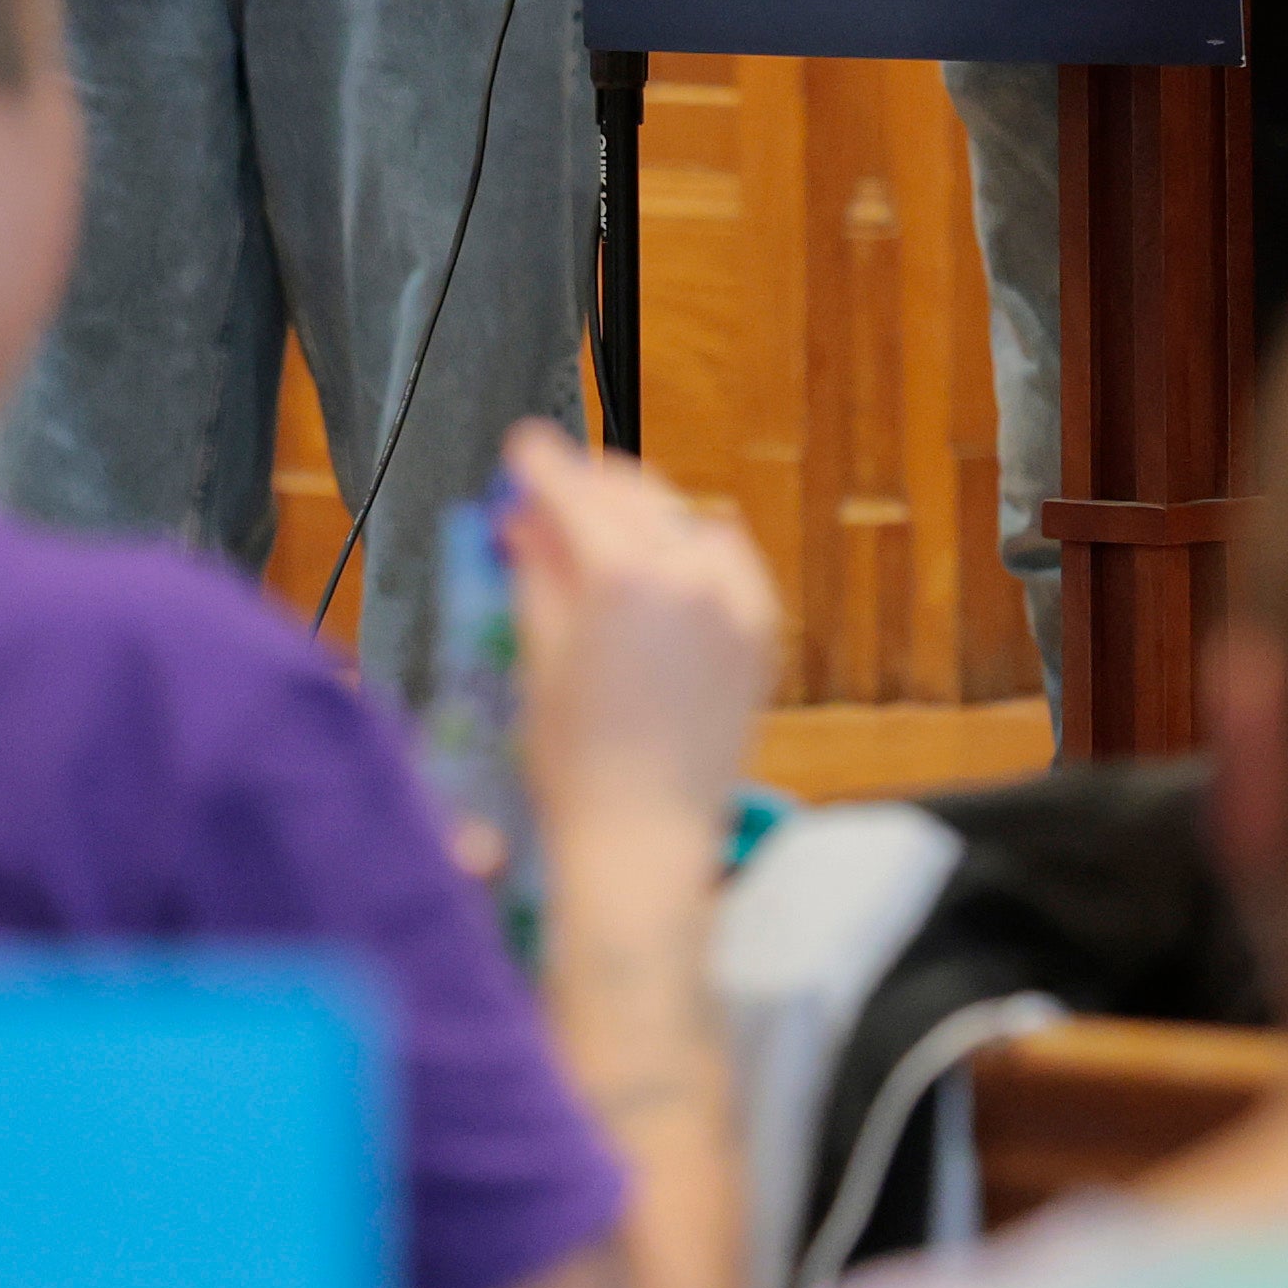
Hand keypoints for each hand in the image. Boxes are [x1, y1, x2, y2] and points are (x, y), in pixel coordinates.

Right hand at [500, 421, 777, 856]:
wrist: (645, 839)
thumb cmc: (579, 765)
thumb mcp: (540, 657)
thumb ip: (538, 572)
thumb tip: (527, 519)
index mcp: (624, 578)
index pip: (576, 491)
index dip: (543, 464)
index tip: (526, 449)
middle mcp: (690, 575)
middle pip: (636, 495)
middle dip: (592, 486)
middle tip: (553, 492)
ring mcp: (736, 601)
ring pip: (688, 518)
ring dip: (645, 514)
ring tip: (604, 534)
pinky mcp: (761, 630)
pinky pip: (730, 559)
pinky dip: (696, 549)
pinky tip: (664, 569)